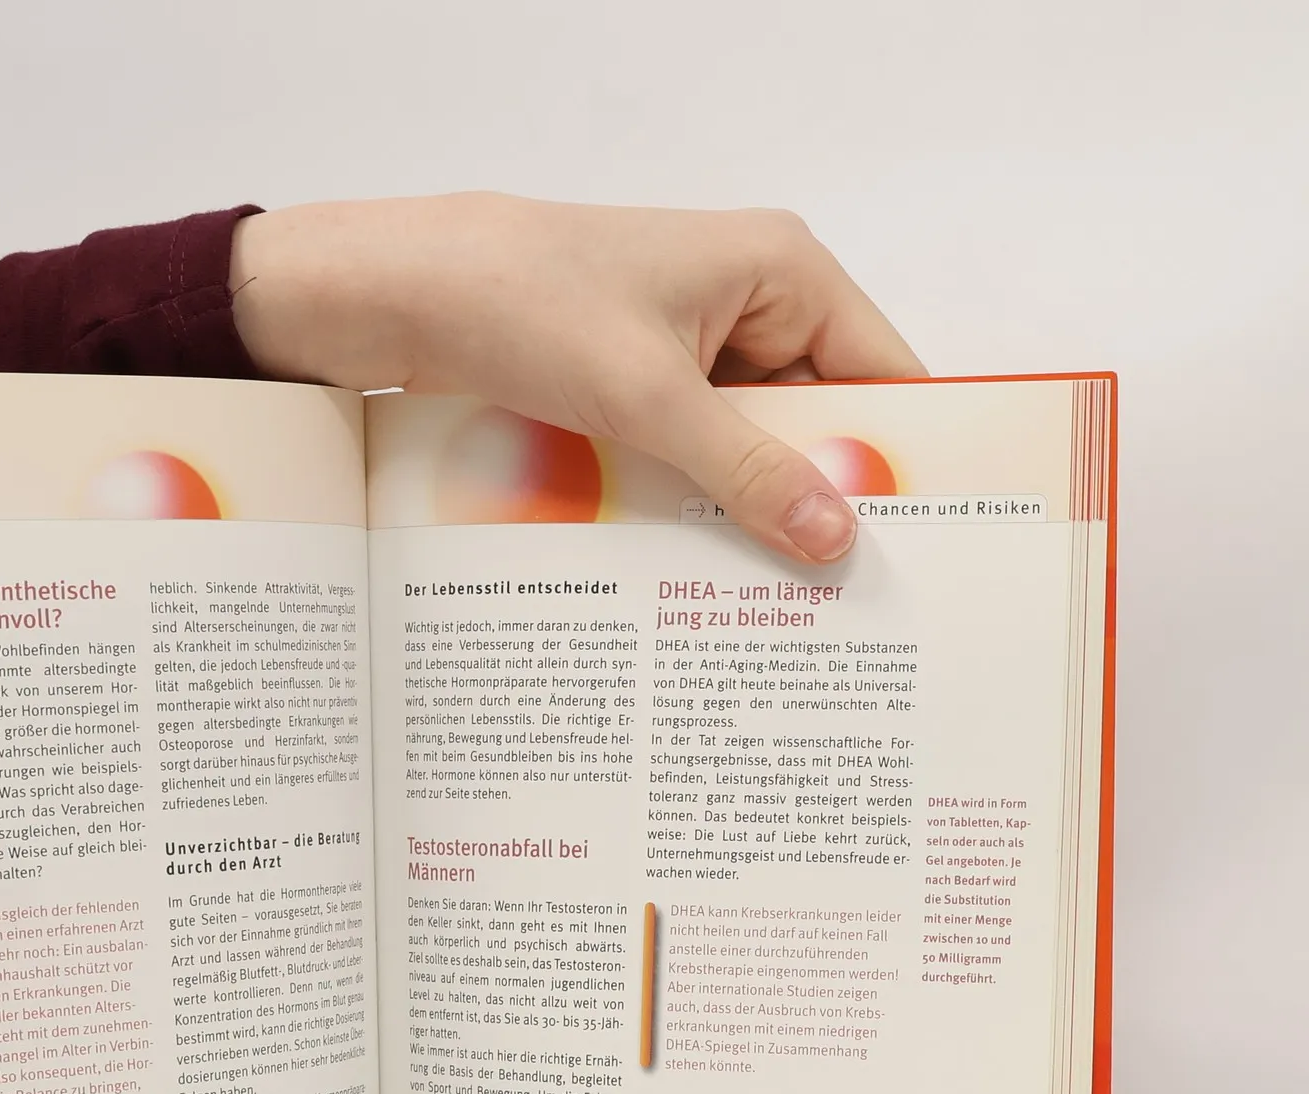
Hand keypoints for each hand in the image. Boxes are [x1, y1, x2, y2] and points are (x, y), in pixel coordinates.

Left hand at [230, 193, 924, 562]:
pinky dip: (692, 499)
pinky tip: (695, 568)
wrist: (401, 293)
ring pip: (748, 444)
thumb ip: (747, 469)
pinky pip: (690, 451)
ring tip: (770, 602)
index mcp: (782, 270)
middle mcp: (748, 300)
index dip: (895, 456)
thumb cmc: (526, 304)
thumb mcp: (650, 397)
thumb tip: (834, 537)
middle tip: (838, 601)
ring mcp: (688, 344)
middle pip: (817, 417)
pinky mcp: (635, 382)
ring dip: (747, 508)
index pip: (880, 372)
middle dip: (818, 497)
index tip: (913, 547)